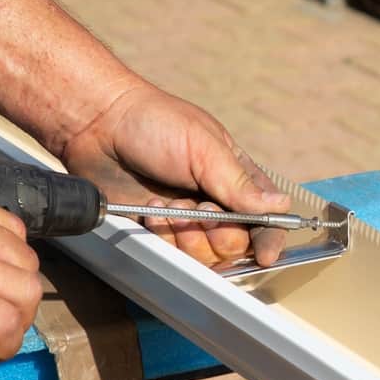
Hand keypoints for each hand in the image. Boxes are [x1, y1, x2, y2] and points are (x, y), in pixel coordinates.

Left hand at [61, 86, 290, 266]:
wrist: (98, 126)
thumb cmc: (155, 123)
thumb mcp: (204, 148)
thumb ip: (240, 183)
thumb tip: (281, 206)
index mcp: (237, 178)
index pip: (267, 218)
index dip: (270, 239)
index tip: (264, 253)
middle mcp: (218, 204)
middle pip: (238, 245)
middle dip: (219, 233)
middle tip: (200, 210)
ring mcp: (188, 221)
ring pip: (206, 256)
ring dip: (188, 235)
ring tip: (168, 206)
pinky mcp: (159, 232)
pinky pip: (174, 256)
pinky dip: (164, 237)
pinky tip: (151, 212)